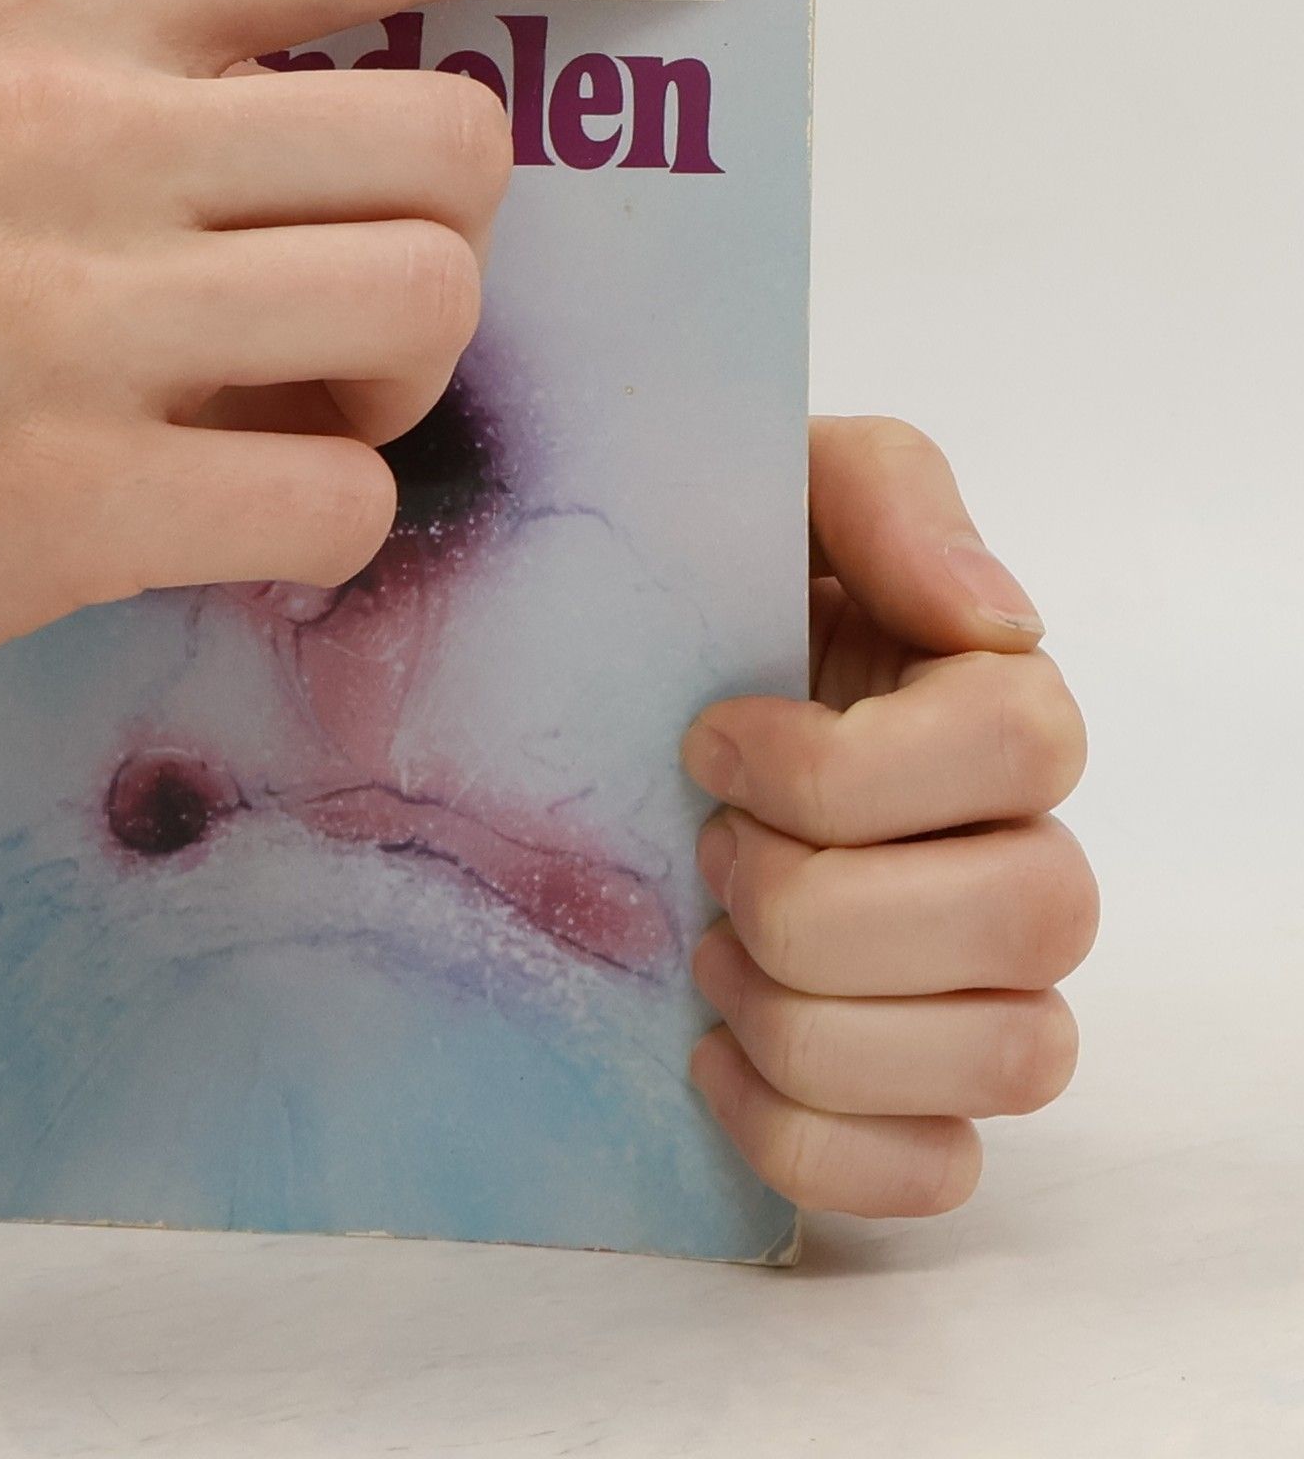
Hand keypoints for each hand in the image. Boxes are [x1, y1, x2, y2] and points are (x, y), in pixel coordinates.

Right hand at [0, 0, 780, 715]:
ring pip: (417, 310)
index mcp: (41, 2)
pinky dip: (313, 522)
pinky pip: (332, 494)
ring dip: (386, 386)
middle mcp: (70, 125)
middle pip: (451, 148)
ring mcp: (60, 311)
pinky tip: (209, 524)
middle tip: (332, 310)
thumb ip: (106, 76)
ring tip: (258, 420)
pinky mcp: (45, 496)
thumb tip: (304, 117)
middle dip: (438, 247)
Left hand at [682, 417, 1094, 1216]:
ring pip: (1005, 1060)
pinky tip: (711, 1058)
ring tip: (707, 950)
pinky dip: (810, 1139)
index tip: (710, 742)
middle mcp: (1021, 852)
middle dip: (821, 898)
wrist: (630, 697)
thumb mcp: (784, 489)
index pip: (1022, 748)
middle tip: (707, 851)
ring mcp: (983, 986)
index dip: (845, 767)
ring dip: (814, 1017)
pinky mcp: (916, 1092)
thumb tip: (995, 620)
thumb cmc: (717, 590)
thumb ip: (889, 498)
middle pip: (1029, 920)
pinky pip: (934, 1171)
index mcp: (996, 707)